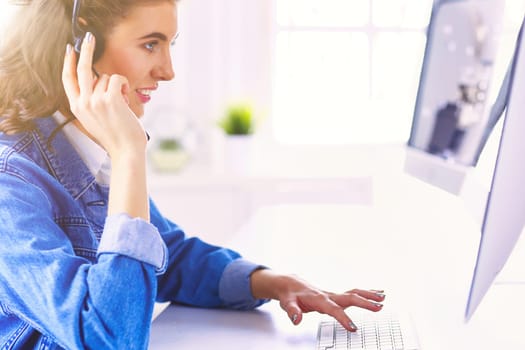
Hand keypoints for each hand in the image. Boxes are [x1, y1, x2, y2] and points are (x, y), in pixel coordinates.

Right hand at [62, 32, 146, 157]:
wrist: (126, 152)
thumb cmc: (116, 137)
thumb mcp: (95, 119)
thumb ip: (91, 102)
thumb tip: (97, 81)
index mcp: (76, 108)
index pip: (67, 79)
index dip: (68, 62)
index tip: (70, 49)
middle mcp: (83, 103)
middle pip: (81, 69)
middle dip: (86, 50)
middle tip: (90, 37)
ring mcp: (95, 100)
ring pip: (105, 77)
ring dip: (117, 86)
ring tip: (122, 103)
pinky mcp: (110, 99)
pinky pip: (117, 79)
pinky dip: (125, 85)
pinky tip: (127, 100)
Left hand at [250, 270, 384, 331]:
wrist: (290, 283)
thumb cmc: (290, 294)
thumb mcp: (287, 303)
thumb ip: (292, 312)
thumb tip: (296, 320)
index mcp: (318, 299)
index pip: (333, 310)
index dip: (343, 318)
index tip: (353, 327)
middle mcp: (328, 295)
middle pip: (349, 298)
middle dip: (364, 303)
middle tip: (379, 307)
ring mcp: (333, 294)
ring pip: (353, 293)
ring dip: (368, 295)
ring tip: (383, 298)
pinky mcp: (335, 295)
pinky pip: (353, 293)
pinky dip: (365, 293)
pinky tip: (377, 293)